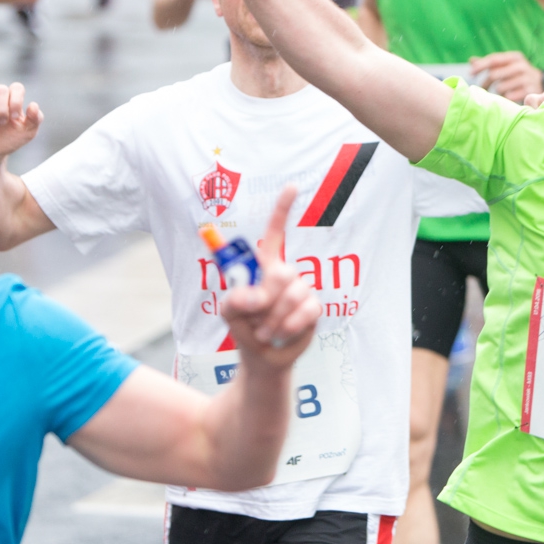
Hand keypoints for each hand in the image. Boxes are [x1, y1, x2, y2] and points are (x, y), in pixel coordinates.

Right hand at [0, 83, 44, 167]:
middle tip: (3, 123)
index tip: (14, 117)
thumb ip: (35, 119)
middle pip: (1, 89)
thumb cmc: (9, 140)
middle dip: (3, 108)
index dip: (16, 100)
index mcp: (13, 99)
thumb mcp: (27, 132)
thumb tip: (33, 104)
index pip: (16, 87)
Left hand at [220, 187, 322, 367]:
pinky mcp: (314, 309)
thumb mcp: (229, 311)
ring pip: (293, 294)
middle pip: (282, 272)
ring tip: (265, 331)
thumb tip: (256, 297)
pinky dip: (289, 326)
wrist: (261, 357)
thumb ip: (235, 298)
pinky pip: (307, 310)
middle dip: (265, 298)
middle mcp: (286, 274)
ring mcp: (302, 291)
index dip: (283, 209)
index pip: (275, 233)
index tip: (292, 186)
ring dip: (274, 319)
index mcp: (264, 267)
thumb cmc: (244, 327)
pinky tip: (282, 334)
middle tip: (255, 316)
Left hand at [471, 51, 542, 102]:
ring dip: (498, 92)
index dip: (481, 65)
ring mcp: (526, 78)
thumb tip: (472, 60)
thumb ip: (490, 64)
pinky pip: (509, 97)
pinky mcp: (529, 91)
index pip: (494, 59)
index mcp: (514, 57)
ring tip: (502, 92)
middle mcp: (521, 66)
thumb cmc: (516, 74)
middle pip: (494, 74)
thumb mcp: (506, 65)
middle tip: (483, 89)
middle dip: (486, 83)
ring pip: (501, 88)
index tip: (470, 73)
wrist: (540, 83)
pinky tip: (510, 97)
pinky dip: (507, 98)